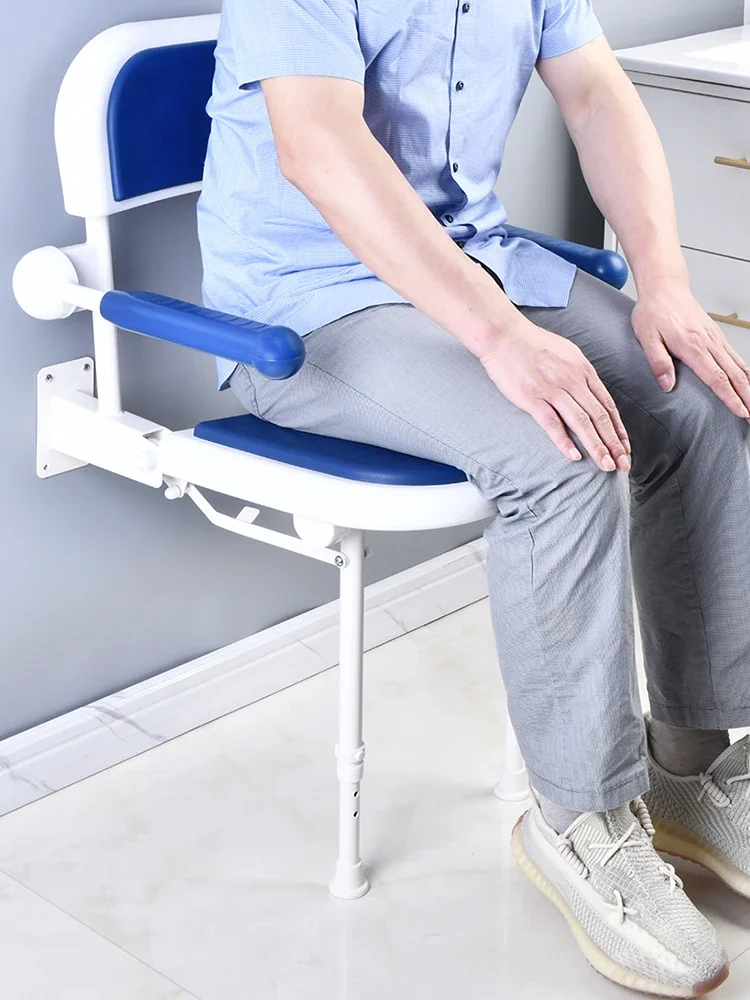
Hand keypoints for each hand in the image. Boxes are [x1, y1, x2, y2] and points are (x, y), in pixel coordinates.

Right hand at [480, 317, 630, 471]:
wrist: (504, 335)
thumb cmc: (532, 343)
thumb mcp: (567, 352)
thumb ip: (580, 373)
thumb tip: (591, 391)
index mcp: (583, 370)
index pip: (607, 405)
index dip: (618, 429)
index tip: (625, 448)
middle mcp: (572, 380)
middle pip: (599, 416)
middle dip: (614, 444)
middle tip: (623, 465)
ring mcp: (553, 390)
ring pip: (581, 422)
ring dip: (596, 446)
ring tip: (605, 465)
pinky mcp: (532, 398)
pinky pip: (552, 423)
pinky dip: (564, 441)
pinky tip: (574, 456)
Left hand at [632, 281, 749, 419]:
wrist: (664, 288)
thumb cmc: (653, 312)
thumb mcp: (646, 337)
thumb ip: (657, 362)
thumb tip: (667, 386)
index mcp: (692, 346)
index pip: (716, 377)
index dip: (729, 397)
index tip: (740, 412)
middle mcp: (709, 342)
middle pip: (734, 374)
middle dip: (746, 396)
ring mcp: (715, 338)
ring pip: (738, 365)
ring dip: (749, 386)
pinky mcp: (715, 335)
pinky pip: (735, 356)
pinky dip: (745, 371)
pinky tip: (748, 382)